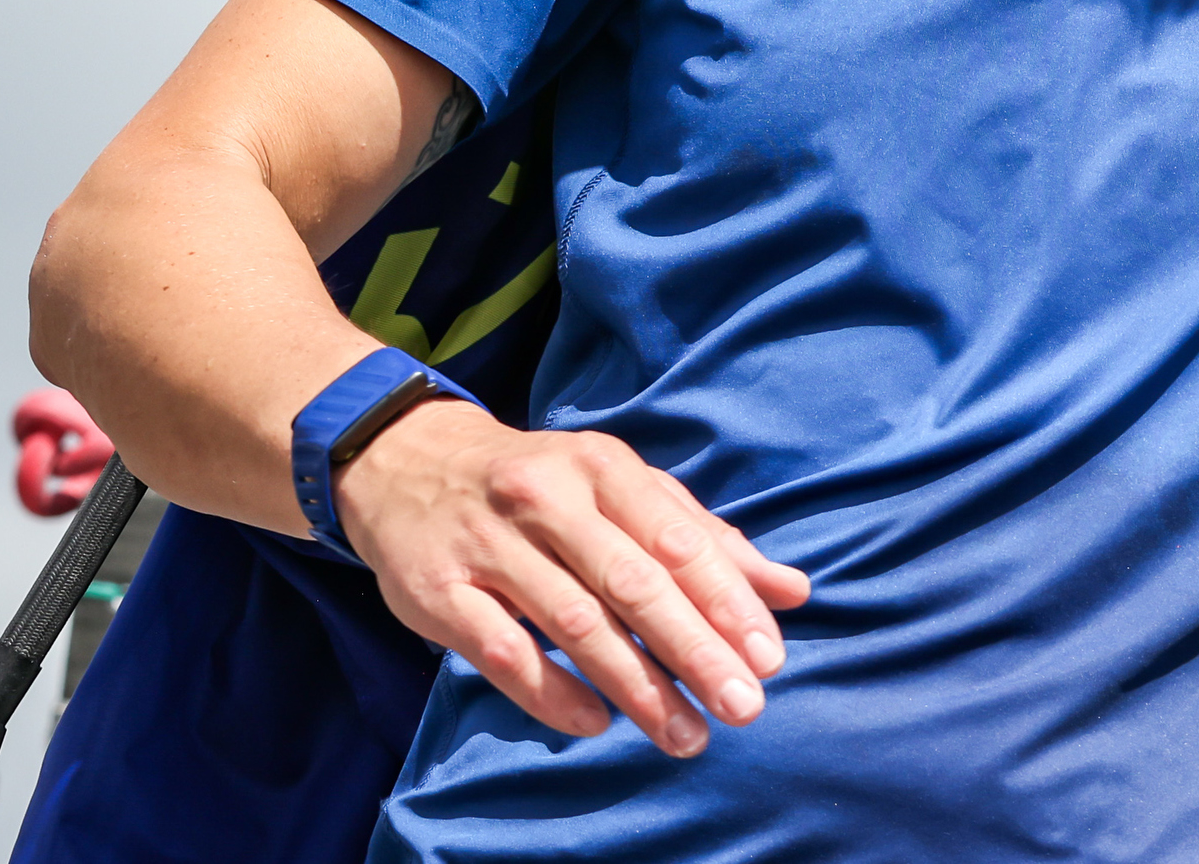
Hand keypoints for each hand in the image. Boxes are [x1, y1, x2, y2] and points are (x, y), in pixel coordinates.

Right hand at [338, 397, 811, 752]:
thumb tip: (791, 591)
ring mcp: (489, 545)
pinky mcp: (440, 592)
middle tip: (742, 707)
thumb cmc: (541, 484)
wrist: (407, 464)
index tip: (768, 658)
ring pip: (573, 623)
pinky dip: (554, 695)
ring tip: (685, 734)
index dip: (725, 600)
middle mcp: (546, 498)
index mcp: (601, 466)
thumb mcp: (620, 490)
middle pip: (632, 582)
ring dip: (635, 686)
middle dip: (693, 649)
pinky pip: (504, 653)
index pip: (676, 538)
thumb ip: (703, 538)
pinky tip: (597, 724)